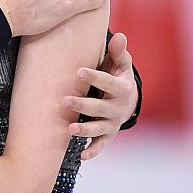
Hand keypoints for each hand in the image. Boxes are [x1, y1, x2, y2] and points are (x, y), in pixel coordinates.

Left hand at [62, 32, 137, 160]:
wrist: (128, 100)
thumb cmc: (117, 76)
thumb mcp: (120, 64)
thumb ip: (118, 52)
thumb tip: (119, 36)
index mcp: (121, 88)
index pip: (107, 82)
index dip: (94, 77)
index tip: (78, 71)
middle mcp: (117, 108)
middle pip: (99, 107)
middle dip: (83, 105)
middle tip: (65, 101)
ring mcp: (112, 123)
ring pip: (98, 128)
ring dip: (84, 130)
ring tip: (69, 129)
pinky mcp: (107, 135)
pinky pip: (100, 145)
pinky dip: (92, 151)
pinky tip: (81, 157)